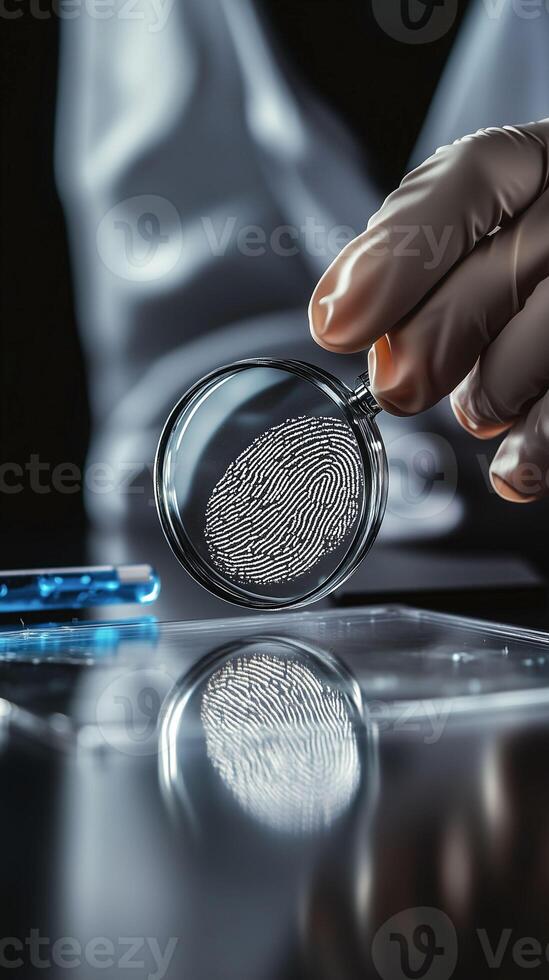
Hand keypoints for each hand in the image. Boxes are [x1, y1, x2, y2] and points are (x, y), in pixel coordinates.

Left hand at [309, 120, 548, 501]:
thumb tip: (337, 316)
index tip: (336, 323)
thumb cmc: (515, 258)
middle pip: (506, 266)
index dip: (397, 254)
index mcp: (536, 162)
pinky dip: (538, 446)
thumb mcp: (467, 232)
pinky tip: (512, 469)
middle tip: (397, 389)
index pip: (473, 177)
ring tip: (478, 408)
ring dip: (491, 394)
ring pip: (545, 337)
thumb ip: (409, 256)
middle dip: (434, 342)